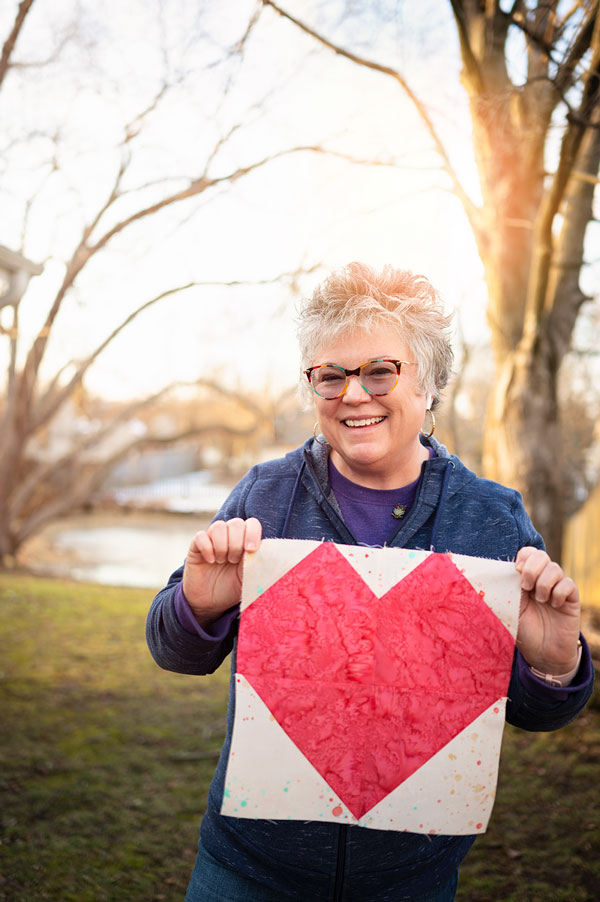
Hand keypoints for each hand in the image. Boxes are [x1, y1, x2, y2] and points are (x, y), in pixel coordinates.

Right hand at [182, 518, 261, 627]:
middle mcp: (228, 537)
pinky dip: (207, 548)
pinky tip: (210, 561)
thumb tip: (274, 558)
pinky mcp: (196, 547)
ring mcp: (212, 540)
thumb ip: (259, 564)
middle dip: (236, 543)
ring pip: (218, 526)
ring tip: (222, 561)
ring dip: (222, 546)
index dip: (252, 533)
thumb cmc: (232, 589)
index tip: (250, 550)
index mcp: (245, 541)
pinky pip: (201, 536)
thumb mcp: (250, 577)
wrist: (210, 604)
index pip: (252, 523)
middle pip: (235, 523)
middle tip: (234, 561)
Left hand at [515, 546, 580, 674]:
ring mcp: (557, 588)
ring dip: (544, 583)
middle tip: (526, 586)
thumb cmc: (524, 631)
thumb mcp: (510, 609)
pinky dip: (558, 593)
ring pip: (555, 568)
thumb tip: (497, 572)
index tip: (517, 569)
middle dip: (532, 568)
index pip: (528, 553)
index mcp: (526, 579)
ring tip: (540, 600)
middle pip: (541, 555)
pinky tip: (554, 606)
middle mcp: (542, 580)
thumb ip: (507, 590)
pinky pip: (568, 584)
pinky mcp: (571, 598)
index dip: (524, 556)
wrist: (543, 654)